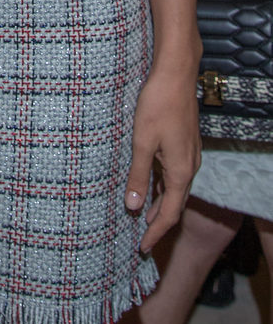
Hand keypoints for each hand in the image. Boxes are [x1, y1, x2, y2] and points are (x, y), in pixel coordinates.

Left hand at [124, 63, 200, 253]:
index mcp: (181, 171)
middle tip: (142, 239)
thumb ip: (138, 175)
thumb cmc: (157, 105)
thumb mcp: (142, 142)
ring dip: (160, 204)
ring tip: (144, 218)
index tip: (143, 248)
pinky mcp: (184, 144)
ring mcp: (189, 155)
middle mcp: (190, 167)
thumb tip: (133, 206)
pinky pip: (175, 174)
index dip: (155, 233)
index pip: (169, 213)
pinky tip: (151, 186)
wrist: (176, 75)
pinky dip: (162, 187)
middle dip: (158, 223)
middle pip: (175, 204)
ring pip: (175, 189)